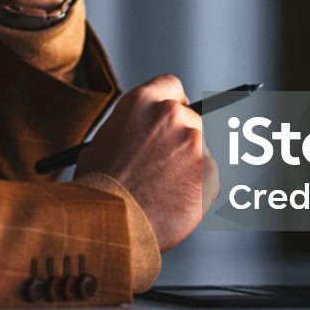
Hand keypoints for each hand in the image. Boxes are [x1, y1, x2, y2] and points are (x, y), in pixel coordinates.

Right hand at [73, 74, 218, 252]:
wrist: (111, 223)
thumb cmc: (99, 189)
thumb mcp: (103, 143)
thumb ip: (130, 130)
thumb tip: (144, 136)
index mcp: (141, 102)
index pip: (171, 86)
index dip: (174, 103)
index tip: (175, 117)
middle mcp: (171, 114)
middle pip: (191, 119)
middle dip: (182, 141)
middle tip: (169, 165)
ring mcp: (194, 142)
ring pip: (202, 151)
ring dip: (190, 167)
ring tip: (163, 192)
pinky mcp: (211, 171)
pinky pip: (210, 178)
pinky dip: (198, 191)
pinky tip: (174, 204)